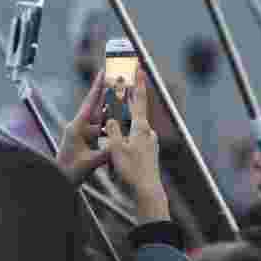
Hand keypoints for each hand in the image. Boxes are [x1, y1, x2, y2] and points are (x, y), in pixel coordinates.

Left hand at [57, 69, 109, 184]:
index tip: (103, 72)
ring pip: (99, 119)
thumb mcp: (90, 162)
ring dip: (110, 112)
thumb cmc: (69, 172)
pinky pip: (98, 130)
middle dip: (106, 95)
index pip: (90, 103)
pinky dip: (108, 127)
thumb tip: (119, 145)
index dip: (97, 88)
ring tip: (123, 102)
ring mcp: (80, 134)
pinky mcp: (83, 141)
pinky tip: (118, 124)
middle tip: (117, 81)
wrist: (58, 181)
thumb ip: (106, 153)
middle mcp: (78, 127)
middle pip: (96, 107)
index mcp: (76, 128)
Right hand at [104, 67, 168, 222]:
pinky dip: (127, 135)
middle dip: (131, 98)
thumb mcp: (115, 149)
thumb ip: (112, 131)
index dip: (138, 83)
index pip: (138, 100)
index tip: (140, 68)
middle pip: (137, 110)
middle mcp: (148, 132)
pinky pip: (135, 138)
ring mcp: (150, 142)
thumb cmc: (131, 171)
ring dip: (126, 119)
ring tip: (118, 120)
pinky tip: (121, 144)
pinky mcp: (148, 152)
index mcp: (140, 128)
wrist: (147, 192)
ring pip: (134, 126)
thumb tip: (110, 119)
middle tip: (126, 84)